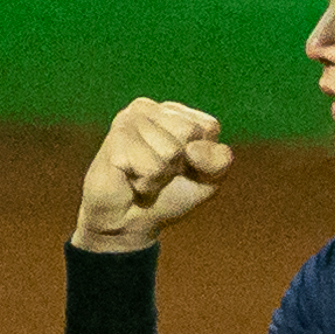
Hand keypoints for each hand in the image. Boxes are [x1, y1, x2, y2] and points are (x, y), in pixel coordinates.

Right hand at [75, 98, 232, 250]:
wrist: (128, 225)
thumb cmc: (167, 196)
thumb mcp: (208, 179)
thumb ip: (219, 160)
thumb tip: (192, 149)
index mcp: (172, 111)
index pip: (208, 127)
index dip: (201, 158)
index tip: (180, 168)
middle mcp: (148, 108)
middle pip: (189, 133)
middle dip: (179, 165)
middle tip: (158, 174)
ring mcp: (127, 120)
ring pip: (170, 151)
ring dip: (161, 177)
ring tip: (143, 178)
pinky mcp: (115, 140)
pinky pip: (152, 167)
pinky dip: (147, 185)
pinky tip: (131, 181)